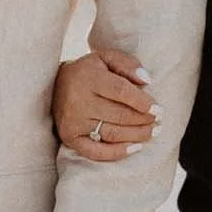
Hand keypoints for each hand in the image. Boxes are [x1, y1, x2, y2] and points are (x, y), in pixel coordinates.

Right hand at [53, 46, 156, 162]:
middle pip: (120, 115)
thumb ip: (128, 64)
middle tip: (158, 121)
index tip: (158, 109)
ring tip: (152, 132)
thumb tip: (147, 81)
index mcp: (89, 78)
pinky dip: (118, 152)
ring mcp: (73, 121)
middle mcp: (79, 100)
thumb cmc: (88, 72)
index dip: (143, 102)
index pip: (121, 92)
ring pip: (112, 133)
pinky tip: (135, 147)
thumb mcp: (106, 58)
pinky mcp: (69, 137)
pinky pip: (96, 151)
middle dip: (144, 120)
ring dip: (137, 135)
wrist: (53, 85)